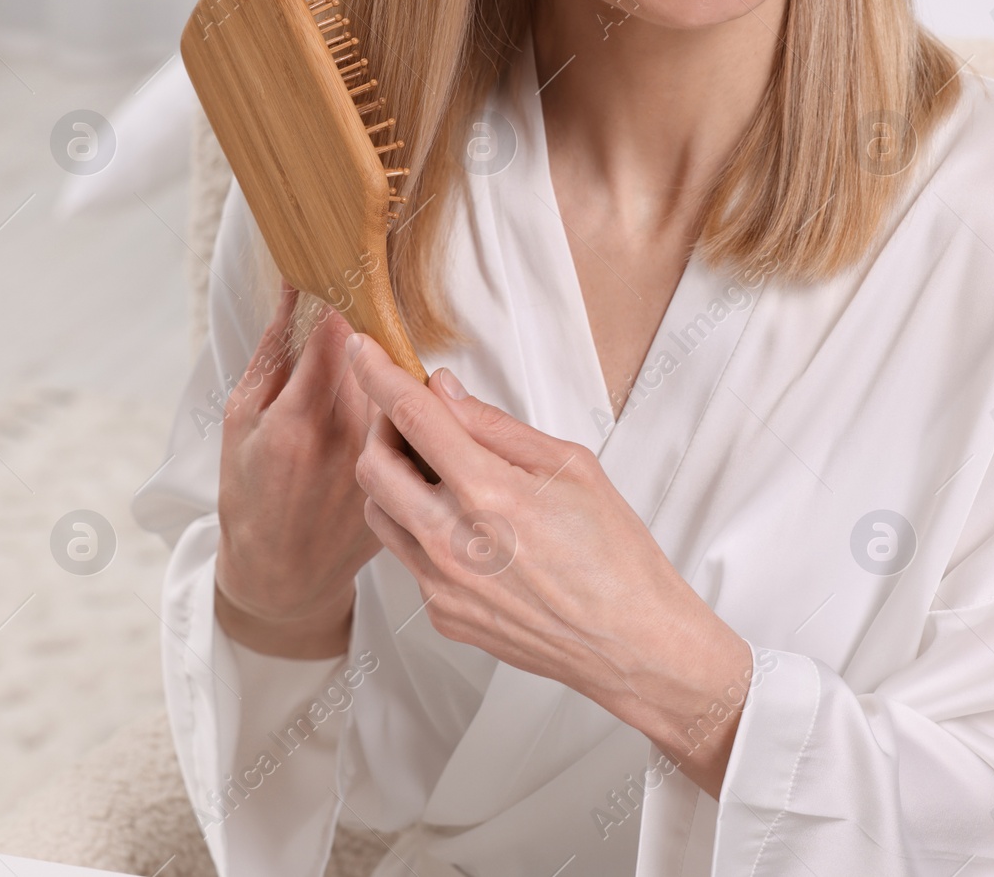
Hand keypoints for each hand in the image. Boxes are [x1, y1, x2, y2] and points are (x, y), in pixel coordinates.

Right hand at [213, 285, 385, 657]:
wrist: (280, 576)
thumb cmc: (249, 494)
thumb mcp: (240, 418)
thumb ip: (274, 351)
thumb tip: (296, 288)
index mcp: (299, 422)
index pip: (340, 334)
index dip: (347, 301)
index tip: (346, 284)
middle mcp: (349, 444)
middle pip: (383, 359)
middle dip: (375, 335)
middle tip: (364, 325)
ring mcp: (386, 469)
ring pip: (408, 394)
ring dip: (397, 373)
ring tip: (372, 377)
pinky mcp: (410, 488)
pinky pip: (422, 433)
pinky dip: (411, 415)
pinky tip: (393, 417)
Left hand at [345, 333, 753, 796]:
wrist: (632, 643)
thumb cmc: (615, 555)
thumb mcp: (570, 466)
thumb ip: (496, 426)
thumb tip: (444, 391)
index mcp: (490, 494)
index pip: (411, 416)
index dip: (377, 375)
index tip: (361, 350)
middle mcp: (454, 542)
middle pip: (372, 466)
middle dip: (379, 430)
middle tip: (409, 418)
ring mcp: (441, 583)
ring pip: (379, 513)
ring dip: (393, 481)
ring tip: (436, 472)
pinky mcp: (440, 613)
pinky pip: (407, 556)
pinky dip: (421, 528)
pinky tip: (464, 528)